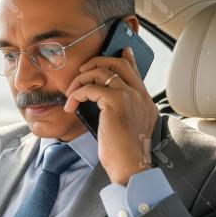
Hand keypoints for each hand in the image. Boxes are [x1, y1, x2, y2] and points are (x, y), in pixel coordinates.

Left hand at [63, 47, 158, 184]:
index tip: (120, 50)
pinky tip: (71, 106)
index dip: (125, 58)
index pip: (134, 71)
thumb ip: (121, 111)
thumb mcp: (126, 127)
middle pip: (119, 62)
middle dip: (96, 61)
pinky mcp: (116, 102)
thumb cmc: (124, 153)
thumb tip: (104, 103)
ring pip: (101, 71)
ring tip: (71, 93)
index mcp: (145, 101)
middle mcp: (140, 95)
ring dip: (81, 79)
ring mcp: (130, 96)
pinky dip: (76, 94)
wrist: (130, 165)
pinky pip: (90, 88)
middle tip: (82, 71)